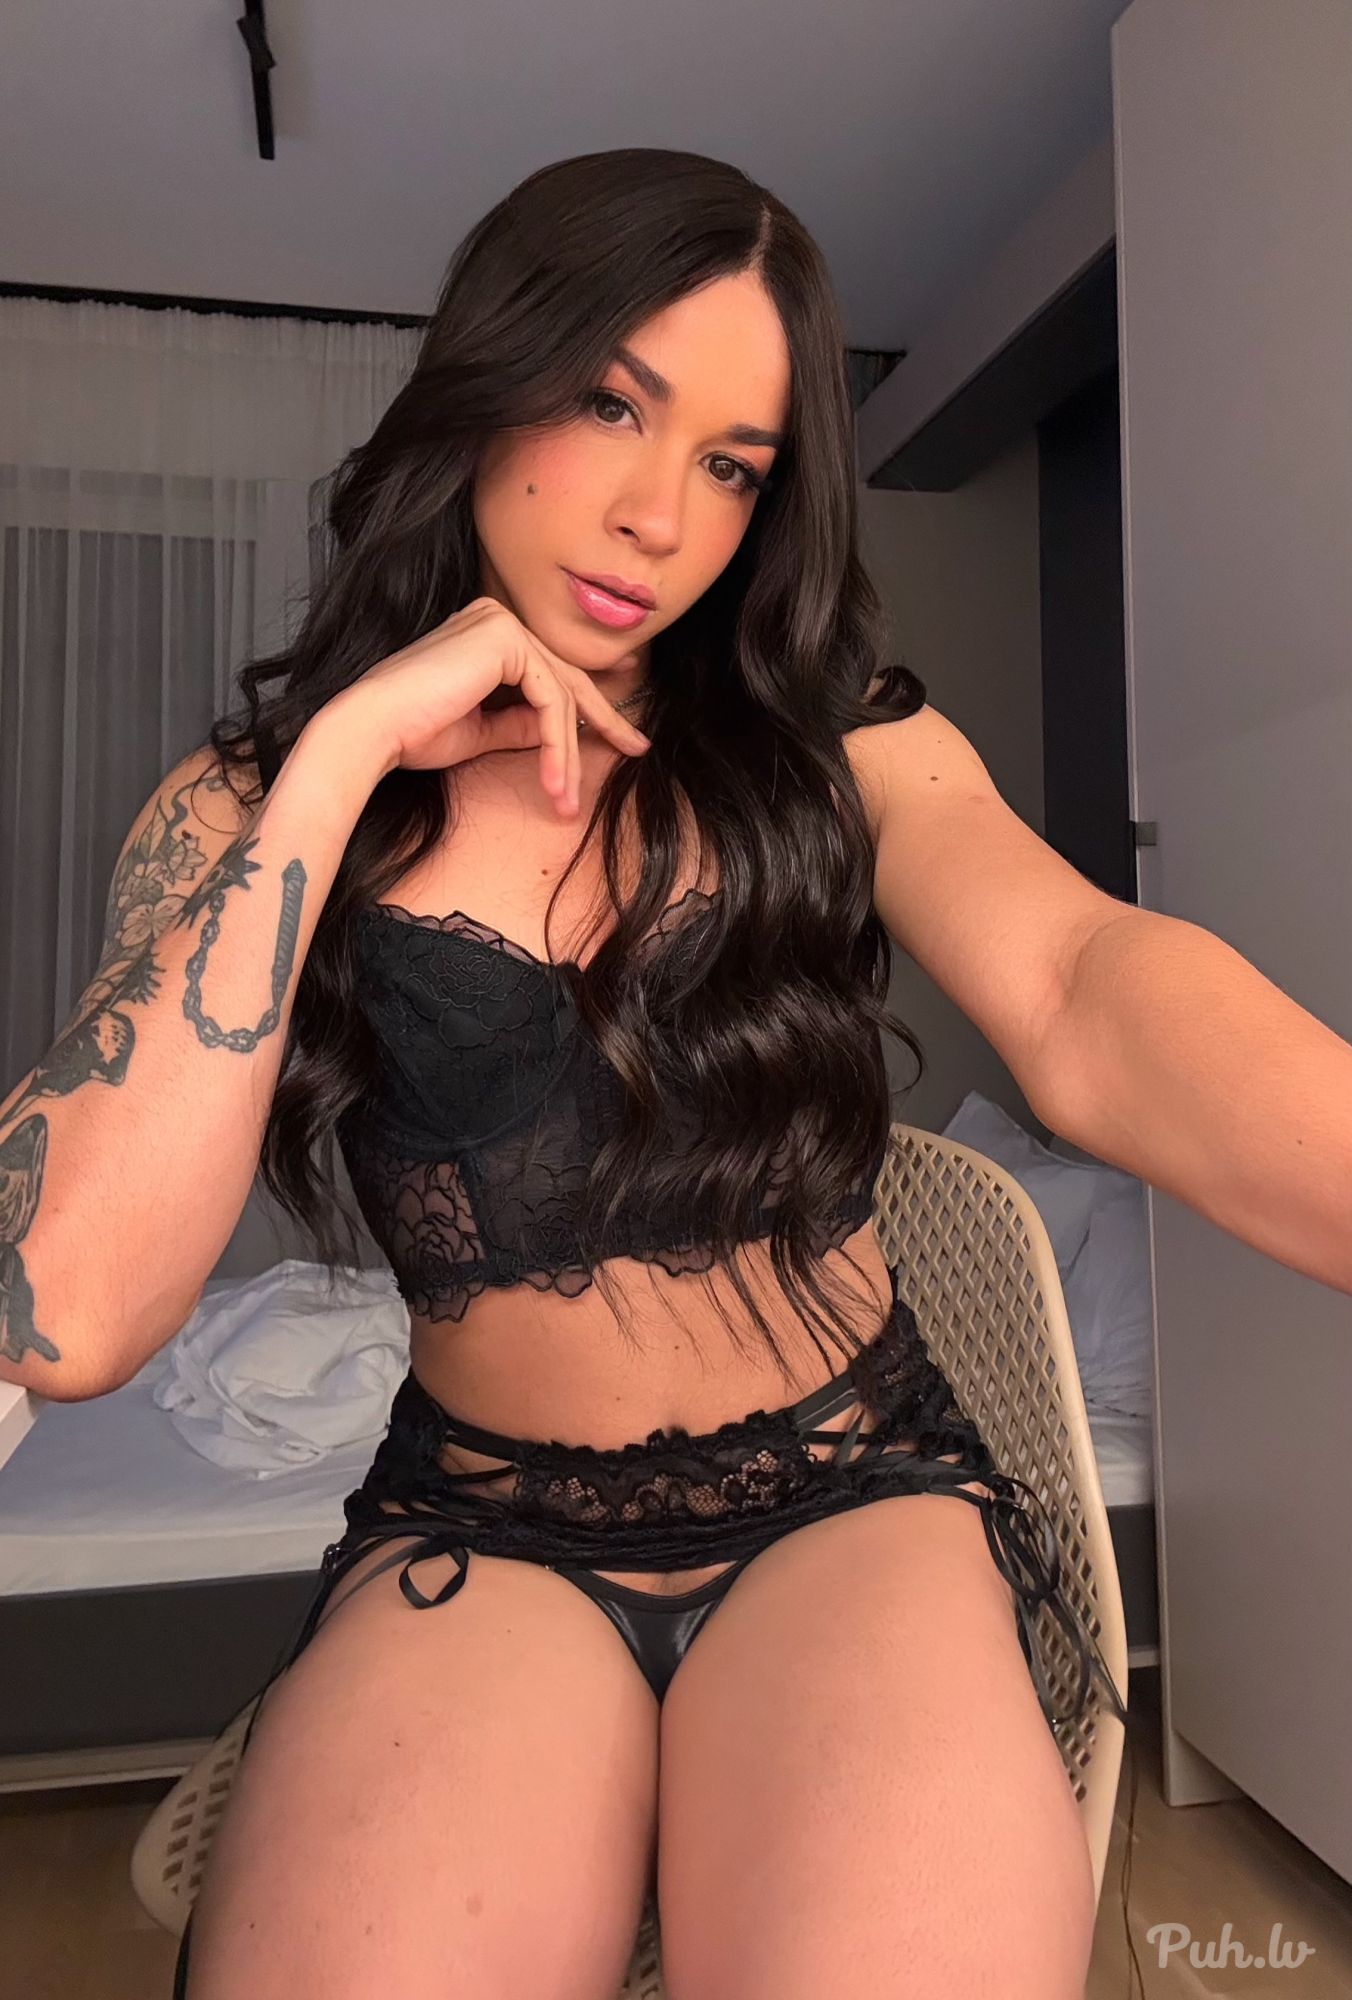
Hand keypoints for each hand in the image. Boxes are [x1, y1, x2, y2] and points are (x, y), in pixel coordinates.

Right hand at [324, 596, 650, 816]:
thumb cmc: (414, 733)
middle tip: (637, 750)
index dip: (591, 705)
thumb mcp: (481, 731)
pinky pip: (550, 698)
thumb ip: (520, 723)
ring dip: (568, 754)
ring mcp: (500, 622)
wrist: (374, 731)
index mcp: (488, 634)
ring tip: (567, 800)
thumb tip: (556, 731)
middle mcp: (495, 618)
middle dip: (605, 720)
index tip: (622, 735)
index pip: (551, 672)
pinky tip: (554, 781)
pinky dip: (557, 744)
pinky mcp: (505, 638)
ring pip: (561, 694)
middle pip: (566, 678)